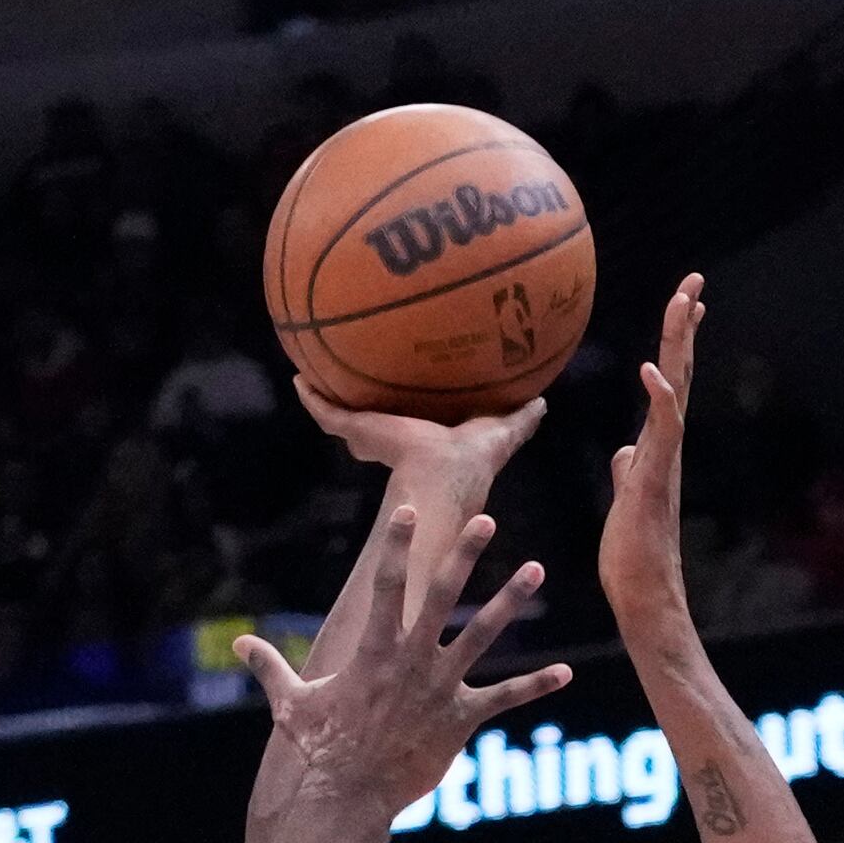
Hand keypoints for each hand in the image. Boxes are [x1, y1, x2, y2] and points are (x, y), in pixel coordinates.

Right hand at [233, 506, 568, 815]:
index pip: (388, 585)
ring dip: (509, 600)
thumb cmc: (317, 750)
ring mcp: (440, 688)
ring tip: (535, 568)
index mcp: (375, 649)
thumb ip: (271, 667)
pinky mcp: (461, 720)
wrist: (347, 799)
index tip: (409, 511)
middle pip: (442, 595)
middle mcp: (412, 660)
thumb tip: (239, 644)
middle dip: (464, 554)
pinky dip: (534, 686)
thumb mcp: (291, 704)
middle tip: (486, 519)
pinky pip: (504, 699)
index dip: (397, 546)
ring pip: (483, 634)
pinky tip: (565, 673)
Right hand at [298, 378, 544, 495]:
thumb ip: (519, 418)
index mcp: (422, 440)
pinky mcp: (357, 433)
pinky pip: (327, 412)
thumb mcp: (501, 431)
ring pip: (342, 417)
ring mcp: (370, 438)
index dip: (404, 409)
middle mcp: (393, 440)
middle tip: (349, 376)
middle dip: (361, 404)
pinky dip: (312, 397)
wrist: (445, 474)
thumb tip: (544, 401)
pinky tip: (299, 377)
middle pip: (369, 423)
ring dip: (325, 396)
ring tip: (310, 368)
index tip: (399, 392)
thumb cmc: (474, 460)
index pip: (409, 423)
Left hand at [598, 272, 704, 633]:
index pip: (668, 384)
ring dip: (679, 347)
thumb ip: (628, 473)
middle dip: (684, 327)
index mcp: (657, 450)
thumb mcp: (625, 502)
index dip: (675, 343)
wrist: (645, 599)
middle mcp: (667, 450)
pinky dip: (659, 399)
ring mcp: (664, 463)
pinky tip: (653, 371)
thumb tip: (625, 452)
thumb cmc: (633, 559)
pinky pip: (660, 432)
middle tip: (693, 281)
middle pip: (678, 374)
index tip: (685, 302)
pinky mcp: (654, 482)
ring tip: (685, 303)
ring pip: (675, 391)